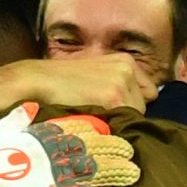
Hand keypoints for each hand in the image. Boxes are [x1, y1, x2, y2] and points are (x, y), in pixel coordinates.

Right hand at [12, 55, 156, 111]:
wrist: (38, 82)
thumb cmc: (62, 83)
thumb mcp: (95, 75)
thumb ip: (116, 85)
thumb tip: (136, 112)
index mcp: (125, 61)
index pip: (148, 92)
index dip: (131, 103)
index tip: (113, 108)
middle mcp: (127, 68)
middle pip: (143, 105)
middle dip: (126, 112)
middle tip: (100, 112)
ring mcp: (122, 82)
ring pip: (136, 115)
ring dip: (120, 121)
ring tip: (95, 115)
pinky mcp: (114, 97)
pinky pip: (125, 121)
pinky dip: (112, 126)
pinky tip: (94, 119)